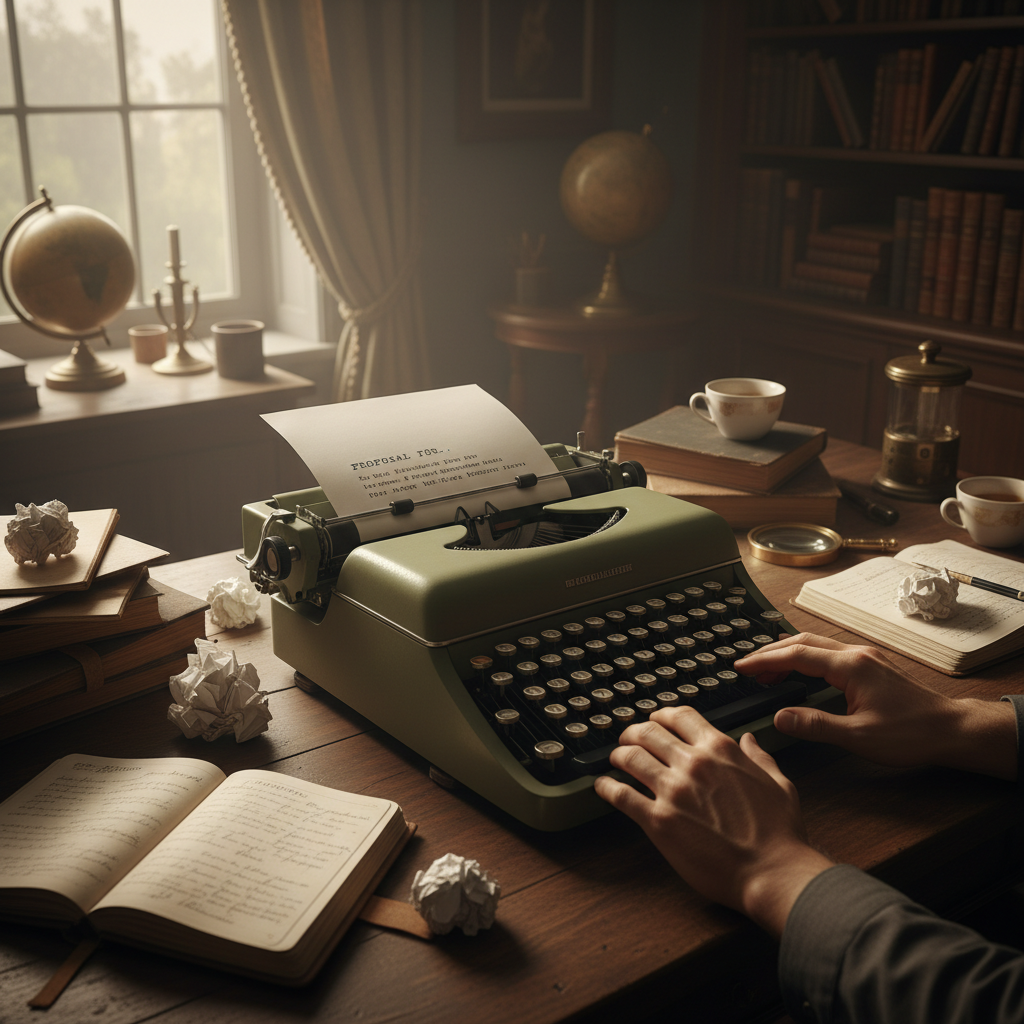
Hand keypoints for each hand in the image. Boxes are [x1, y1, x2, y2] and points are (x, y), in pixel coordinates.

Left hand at [594, 707, 832, 937]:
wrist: (772, 872)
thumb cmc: (780, 834)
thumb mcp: (778, 783)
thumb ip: (758, 757)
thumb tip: (748, 740)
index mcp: (720, 750)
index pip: (680, 716)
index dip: (661, 715)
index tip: (654, 721)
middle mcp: (693, 763)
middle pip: (648, 732)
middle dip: (633, 733)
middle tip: (628, 740)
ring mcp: (673, 790)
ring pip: (630, 757)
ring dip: (618, 756)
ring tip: (615, 760)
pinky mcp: (659, 820)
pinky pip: (621, 795)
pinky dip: (606, 788)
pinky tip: (602, 787)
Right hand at [734, 633, 1017, 780]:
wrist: (952, 730)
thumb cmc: (911, 734)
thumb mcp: (859, 737)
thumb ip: (816, 725)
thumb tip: (780, 717)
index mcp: (850, 667)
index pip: (796, 655)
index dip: (765, 661)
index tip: (741, 668)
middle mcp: (856, 654)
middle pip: (802, 643)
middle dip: (770, 653)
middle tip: (746, 667)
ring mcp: (865, 657)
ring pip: (816, 645)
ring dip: (787, 653)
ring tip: (766, 671)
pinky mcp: (870, 666)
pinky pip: (829, 652)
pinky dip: (805, 657)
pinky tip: (800, 671)